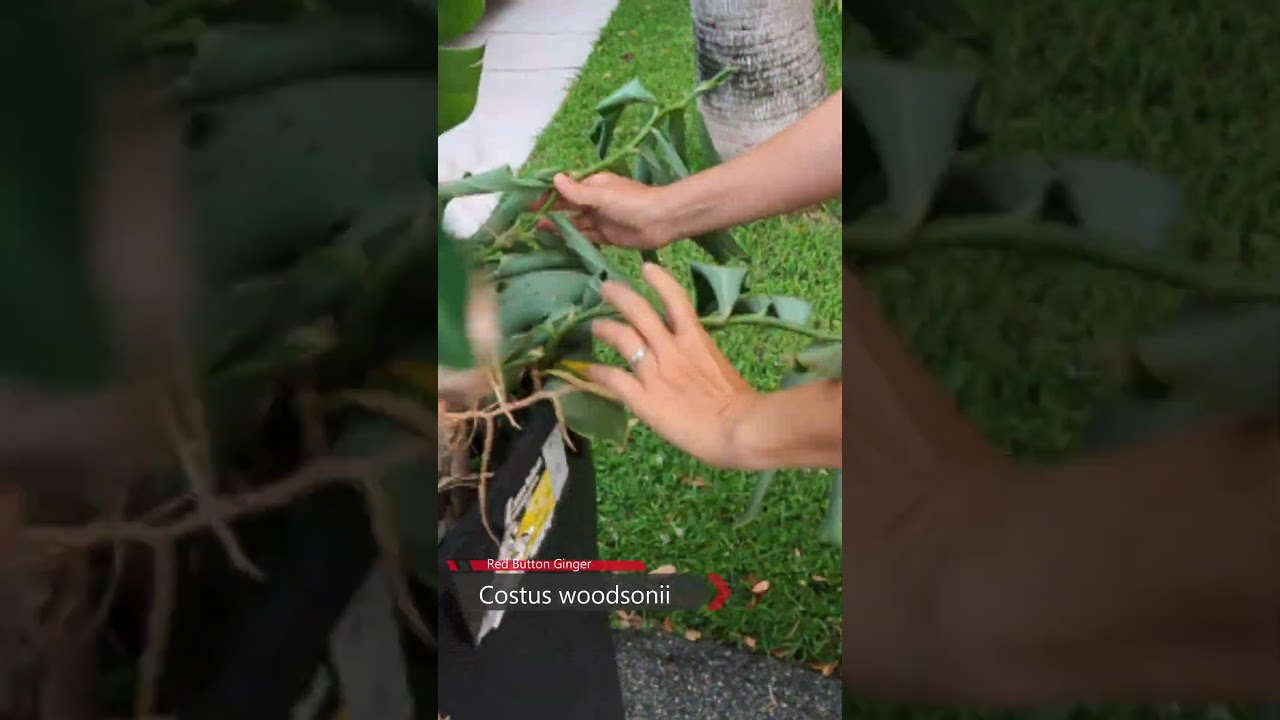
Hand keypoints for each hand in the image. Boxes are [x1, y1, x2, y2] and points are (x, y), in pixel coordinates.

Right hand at [534, 172, 672, 250]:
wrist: (661, 221)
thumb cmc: (632, 202)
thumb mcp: (602, 195)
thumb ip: (577, 192)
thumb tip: (554, 179)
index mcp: (594, 184)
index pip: (565, 187)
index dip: (547, 192)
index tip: (528, 199)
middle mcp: (595, 200)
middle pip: (567, 205)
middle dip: (548, 209)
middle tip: (525, 216)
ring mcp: (600, 218)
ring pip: (574, 221)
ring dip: (557, 224)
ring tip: (535, 229)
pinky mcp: (606, 236)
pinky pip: (584, 235)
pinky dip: (571, 237)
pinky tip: (556, 239)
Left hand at [587, 263, 763, 468]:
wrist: (739, 428)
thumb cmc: (741, 403)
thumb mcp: (720, 367)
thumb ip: (701, 357)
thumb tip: (691, 356)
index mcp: (695, 340)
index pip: (676, 299)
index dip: (660, 281)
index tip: (646, 268)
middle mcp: (671, 349)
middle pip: (640, 312)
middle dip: (620, 296)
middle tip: (605, 288)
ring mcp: (655, 373)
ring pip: (622, 339)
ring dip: (605, 328)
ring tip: (595, 326)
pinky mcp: (643, 399)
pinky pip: (614, 379)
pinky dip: (598, 372)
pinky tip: (589, 370)